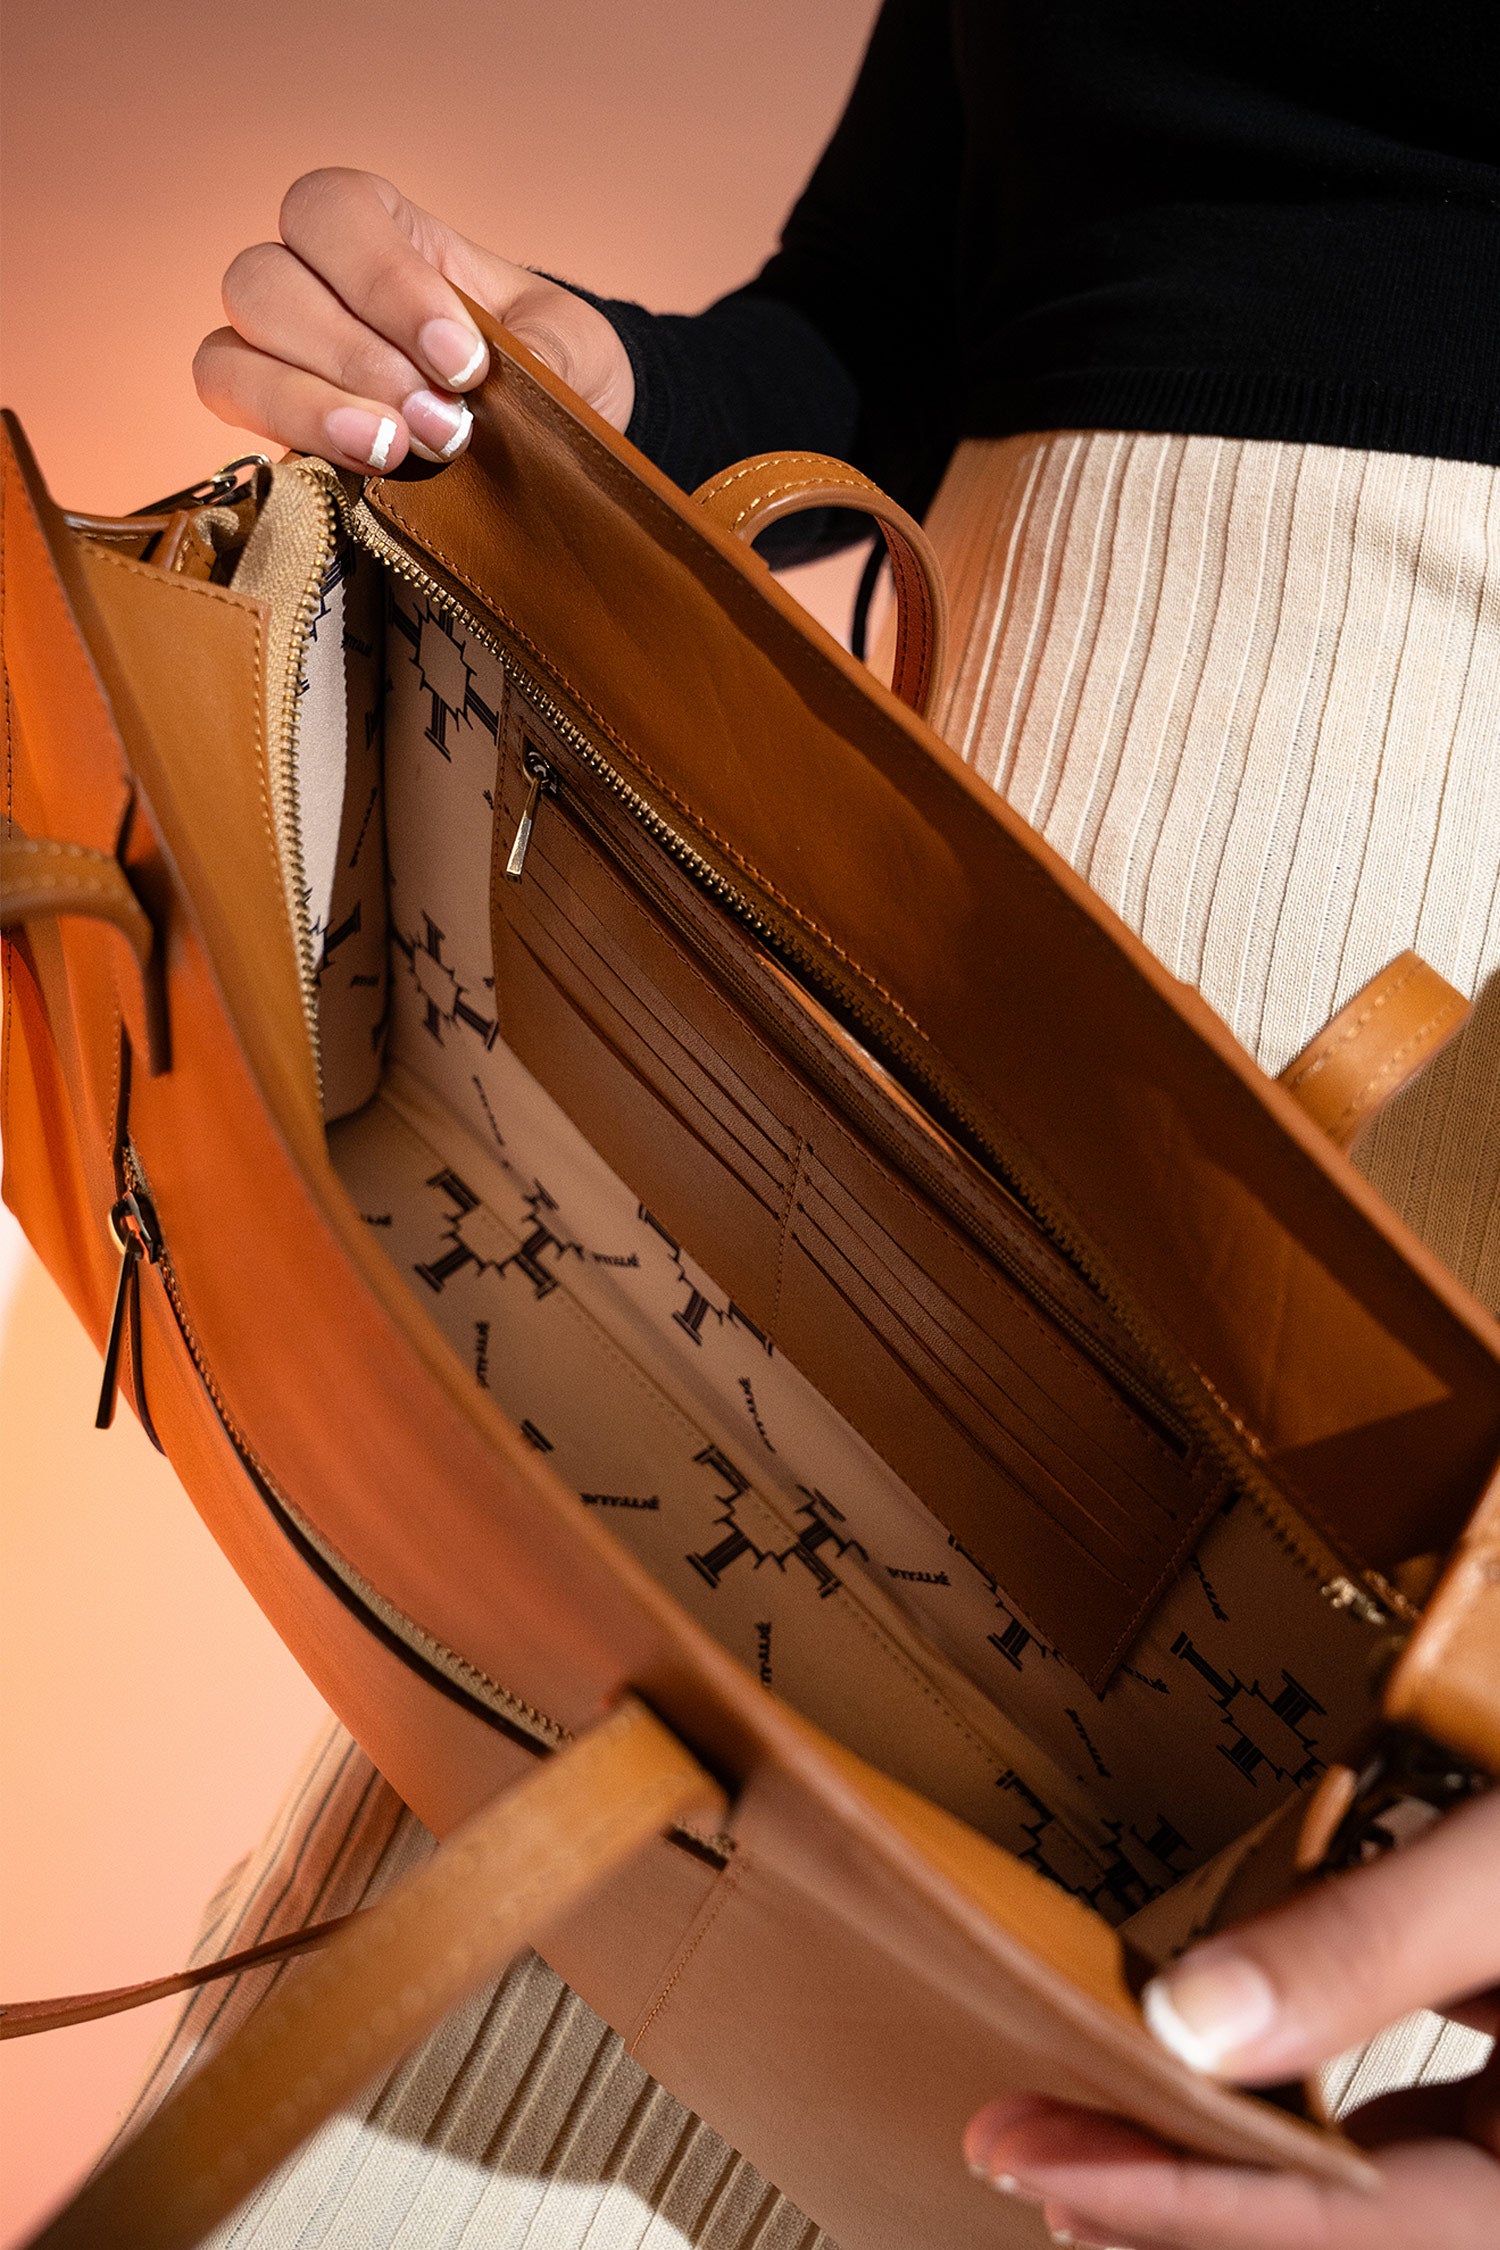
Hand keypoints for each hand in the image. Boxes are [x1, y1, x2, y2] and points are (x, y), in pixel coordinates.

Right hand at [193, 168, 634, 474]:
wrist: (545, 438)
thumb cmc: (547, 364)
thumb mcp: (574, 346)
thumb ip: (553, 351)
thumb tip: (526, 371)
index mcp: (382, 228)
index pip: (334, 213)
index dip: (386, 283)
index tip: (463, 361)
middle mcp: (311, 279)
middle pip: (262, 282)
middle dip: (356, 359)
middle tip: (443, 425)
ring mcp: (280, 355)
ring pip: (231, 355)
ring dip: (312, 406)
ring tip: (397, 451)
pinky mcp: (278, 426)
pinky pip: (234, 417)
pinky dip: (291, 439)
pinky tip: (364, 470)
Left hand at [965, 1787, 1499, 2247]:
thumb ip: (1370, 1947)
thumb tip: (1185, 2024)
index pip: (1356, 2230)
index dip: (1178, 2204)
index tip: (1033, 2161)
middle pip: (1360, 2242)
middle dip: (1185, 2214)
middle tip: (1025, 2154)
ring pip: (1381, 2209)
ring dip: (1239, 2183)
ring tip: (1089, 2140)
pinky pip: (1422, 2159)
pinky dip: (1317, 2138)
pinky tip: (1230, 2100)